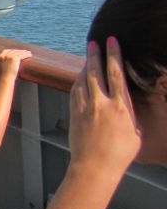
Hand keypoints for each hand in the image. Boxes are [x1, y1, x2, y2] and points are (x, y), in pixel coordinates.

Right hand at [0, 48, 31, 78]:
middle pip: (13, 51)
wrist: (5, 80)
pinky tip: (29, 55)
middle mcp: (3, 56)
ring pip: (18, 52)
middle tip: (24, 51)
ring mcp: (9, 57)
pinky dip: (26, 55)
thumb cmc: (1, 79)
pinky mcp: (15, 58)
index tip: (16, 51)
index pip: (6, 51)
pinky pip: (22, 55)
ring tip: (28, 53)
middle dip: (18, 51)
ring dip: (24, 52)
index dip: (11, 51)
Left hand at [68, 37, 140, 176]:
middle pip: (96, 71)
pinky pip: (75, 91)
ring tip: (88, 57)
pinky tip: (80, 77)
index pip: (116, 73)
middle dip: (95, 54)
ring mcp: (85, 108)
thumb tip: (127, 103)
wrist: (94, 167)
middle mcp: (101, 103)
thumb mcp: (135, 131)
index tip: (111, 41)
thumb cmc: (120, 154)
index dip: (114, 54)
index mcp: (121, 106)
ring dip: (86, 66)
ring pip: (83, 80)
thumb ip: (130, 113)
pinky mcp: (74, 114)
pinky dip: (78, 81)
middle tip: (93, 42)